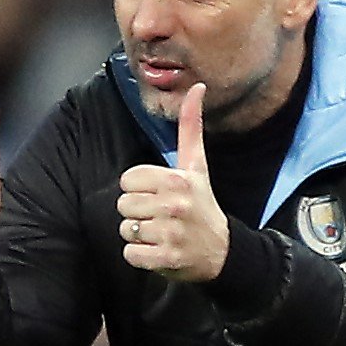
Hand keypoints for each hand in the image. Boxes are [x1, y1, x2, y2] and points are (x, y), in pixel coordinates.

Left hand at [118, 83, 229, 282]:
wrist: (221, 251)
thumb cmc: (203, 204)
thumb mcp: (197, 165)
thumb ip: (191, 127)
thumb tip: (197, 86)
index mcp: (176, 179)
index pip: (127, 180)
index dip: (139, 189)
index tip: (159, 195)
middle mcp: (174, 205)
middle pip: (123, 205)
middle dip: (137, 212)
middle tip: (161, 217)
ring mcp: (171, 233)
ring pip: (125, 229)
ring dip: (138, 235)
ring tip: (160, 233)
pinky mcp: (166, 258)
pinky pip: (131, 254)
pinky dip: (140, 256)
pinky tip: (159, 250)